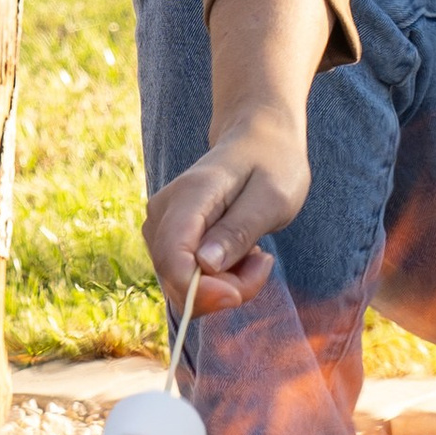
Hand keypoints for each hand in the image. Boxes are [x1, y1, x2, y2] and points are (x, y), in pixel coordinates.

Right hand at [145, 108, 308, 316]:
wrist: (259, 141)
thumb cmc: (272, 164)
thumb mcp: (273, 197)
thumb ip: (239, 230)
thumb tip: (205, 265)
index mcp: (190, 196)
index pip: (172, 258)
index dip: (200, 290)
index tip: (239, 294)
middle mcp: (164, 212)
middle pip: (175, 278)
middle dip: (221, 291)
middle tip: (263, 265)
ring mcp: (163, 227)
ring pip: (182, 284)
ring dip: (225, 285)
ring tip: (257, 255)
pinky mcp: (170, 240)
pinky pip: (188, 279)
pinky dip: (219, 281)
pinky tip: (243, 256)